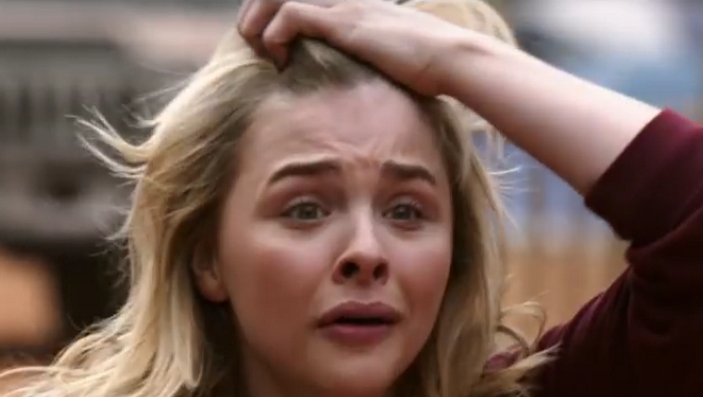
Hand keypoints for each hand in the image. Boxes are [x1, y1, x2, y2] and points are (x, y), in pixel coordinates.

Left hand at [237, 0, 479, 95]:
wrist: (450, 59)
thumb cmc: (427, 68)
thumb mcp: (387, 59)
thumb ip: (364, 59)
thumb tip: (351, 83)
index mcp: (348, 4)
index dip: (268, 12)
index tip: (265, 44)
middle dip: (254, 13)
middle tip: (252, 45)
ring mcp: (343, 6)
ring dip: (257, 23)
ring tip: (258, 50)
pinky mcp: (344, 23)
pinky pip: (291, 15)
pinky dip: (275, 37)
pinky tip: (281, 60)